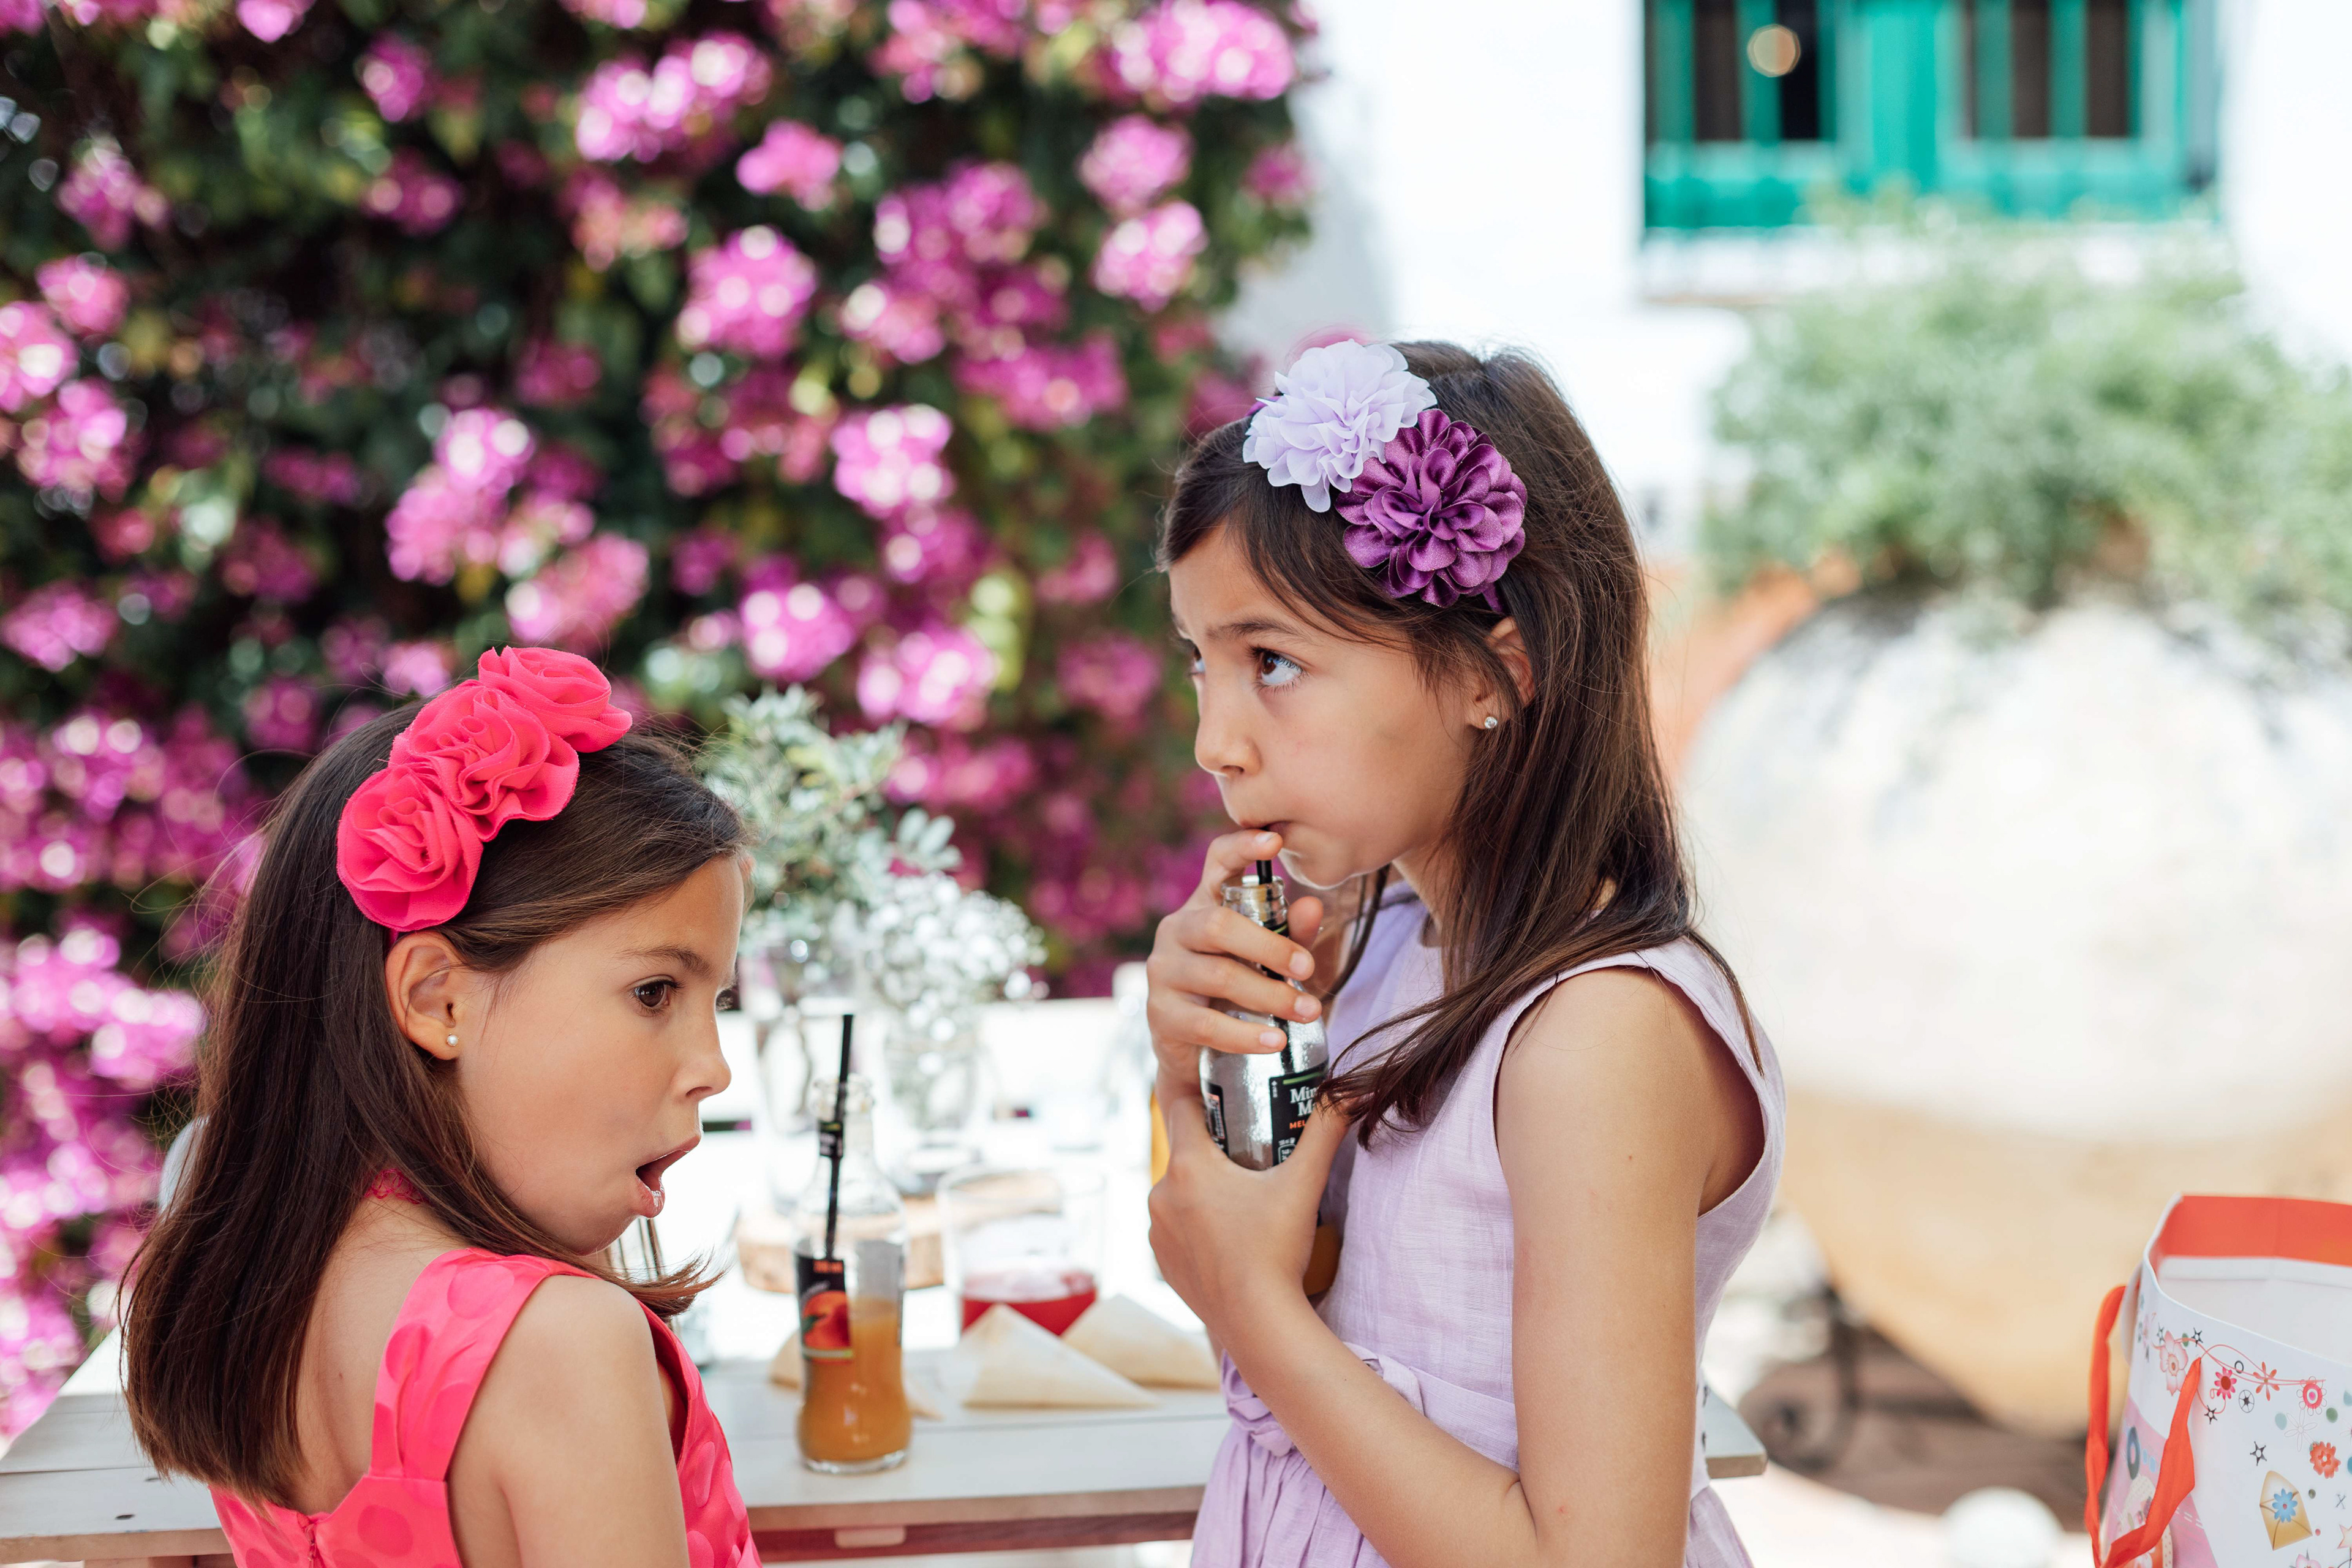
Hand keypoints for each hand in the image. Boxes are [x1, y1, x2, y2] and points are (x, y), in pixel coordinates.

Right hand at [1144, 828, 1323, 1110]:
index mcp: (1204, 905)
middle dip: (1270, 946)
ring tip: (1307, 1011)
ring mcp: (1163, 971)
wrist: (1195, 1050)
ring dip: (1270, 995)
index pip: (1216, 863)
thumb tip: (1313, 905)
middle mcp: (1177, 930)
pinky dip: (1246, 1034)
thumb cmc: (1238, 991)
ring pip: (1218, 975)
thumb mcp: (1268, 960)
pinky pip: (1206, 1023)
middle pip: (1220, 925)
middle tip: (1308, 968)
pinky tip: (1275, 1040)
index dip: (1242, 848)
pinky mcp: (1161, 1014)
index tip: (1275, 840)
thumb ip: (1291, 933)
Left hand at [1148, 1087, 1351, 1349]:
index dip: (1204, 1098)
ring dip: (1202, 1190)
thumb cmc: (1277, 1251)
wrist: (1258, 1323)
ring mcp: (1157, 1231)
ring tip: (1242, 1201)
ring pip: (1178, 1192)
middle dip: (1214, 1150)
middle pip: (1185, 1152)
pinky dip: (1196, 1225)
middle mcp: (1161, 1194)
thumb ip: (1325, 1131)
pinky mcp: (1162, 1261)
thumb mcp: (1303, 1184)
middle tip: (1250, 1156)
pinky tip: (1228, 1235)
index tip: (1229, 1100)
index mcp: (1188, 1166)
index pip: (1182, 1107)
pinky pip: (1175, 1228)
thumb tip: (1350, 1091)